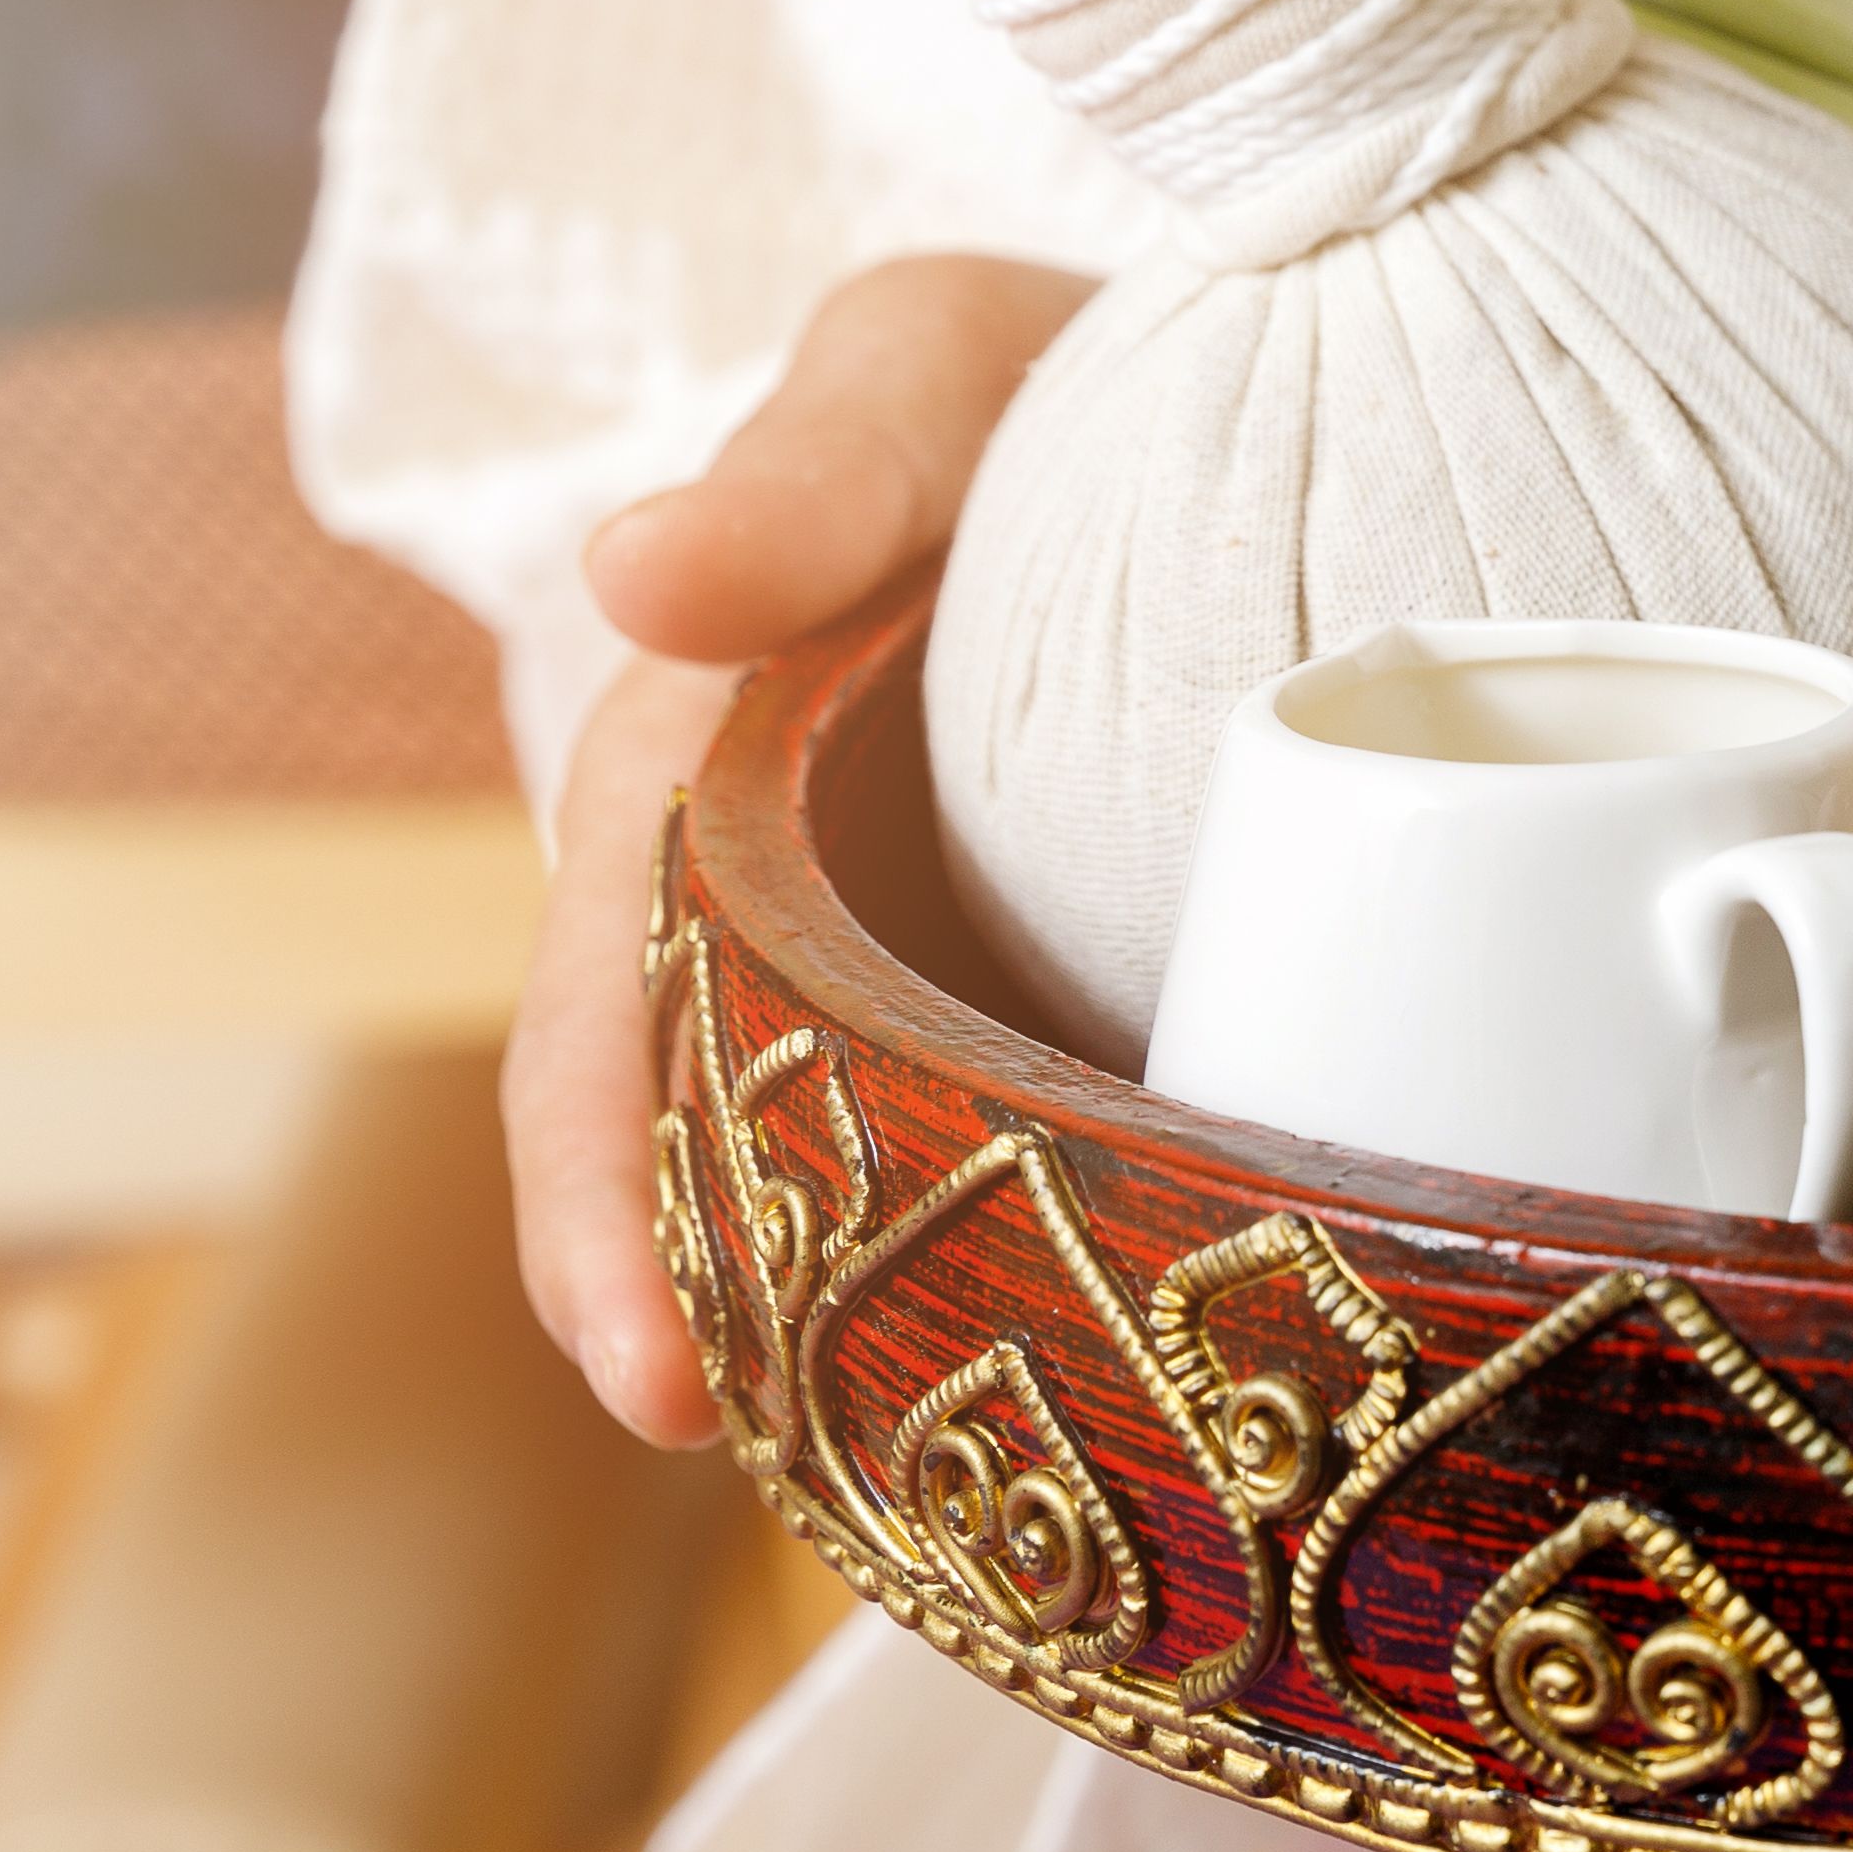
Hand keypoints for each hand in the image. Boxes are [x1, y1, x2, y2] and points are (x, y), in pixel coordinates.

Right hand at [507, 254, 1090, 1442]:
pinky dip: (945, 1257)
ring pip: (798, 1152)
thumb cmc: (1035, 374)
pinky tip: (1002, 1398)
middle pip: (673, 1106)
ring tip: (852, 1482)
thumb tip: (645, 574)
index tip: (642, 1356)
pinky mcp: (1019, 985)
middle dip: (664, 1284)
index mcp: (705, 752)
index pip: (615, 978)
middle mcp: (765, 871)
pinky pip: (952, 1140)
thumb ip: (820, 465)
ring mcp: (885, 942)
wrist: (1249, 371)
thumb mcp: (931, 369)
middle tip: (719, 1441)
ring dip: (798, 1310)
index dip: (603, 1167)